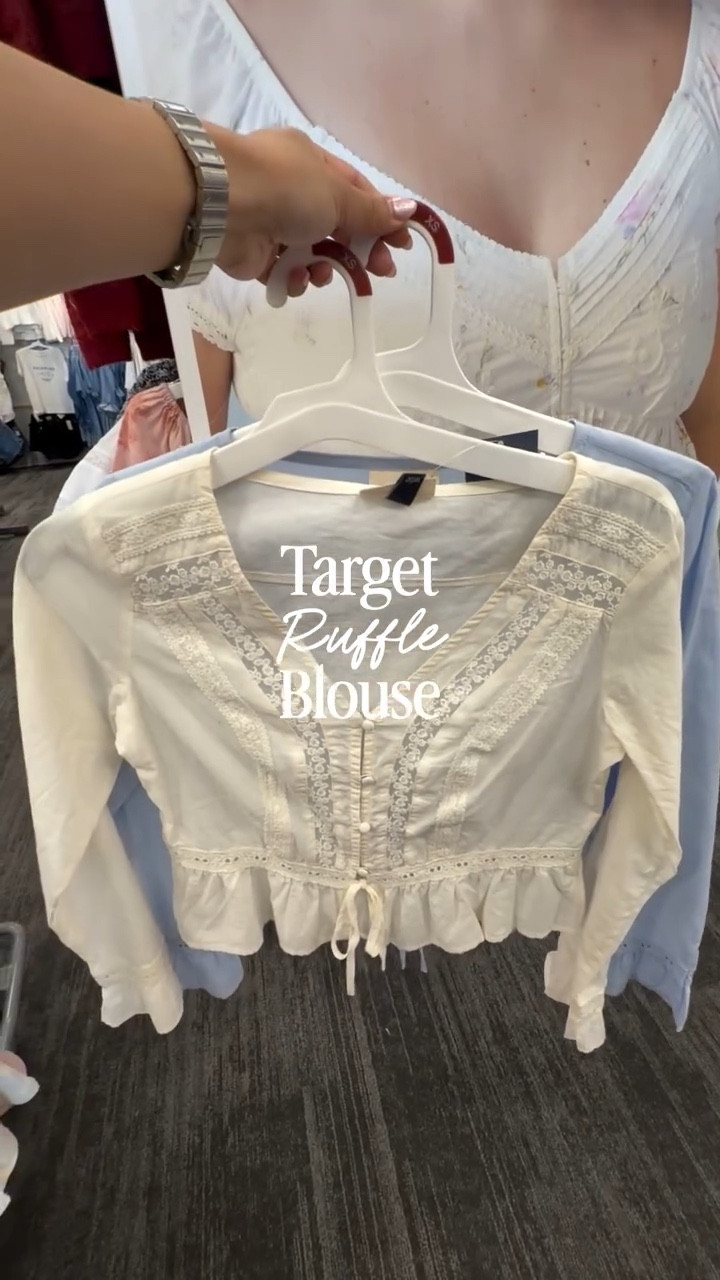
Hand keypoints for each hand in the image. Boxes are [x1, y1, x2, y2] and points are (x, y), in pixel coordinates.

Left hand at [206, 124, 415, 294]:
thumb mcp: (338, 196)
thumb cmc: (285, 187)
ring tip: (323, 274)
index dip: (380, 218)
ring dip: (323, 266)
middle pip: (336, 225)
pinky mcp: (252, 253)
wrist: (220, 204)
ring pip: (310, 251)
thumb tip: (409, 210)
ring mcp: (269, 221)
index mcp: (310, 162)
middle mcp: (289, 189)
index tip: (401, 244)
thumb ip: (371, 211)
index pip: (354, 191)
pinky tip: (295, 278)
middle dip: (359, 249)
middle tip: (381, 271)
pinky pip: (282, 271)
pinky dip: (292, 278)